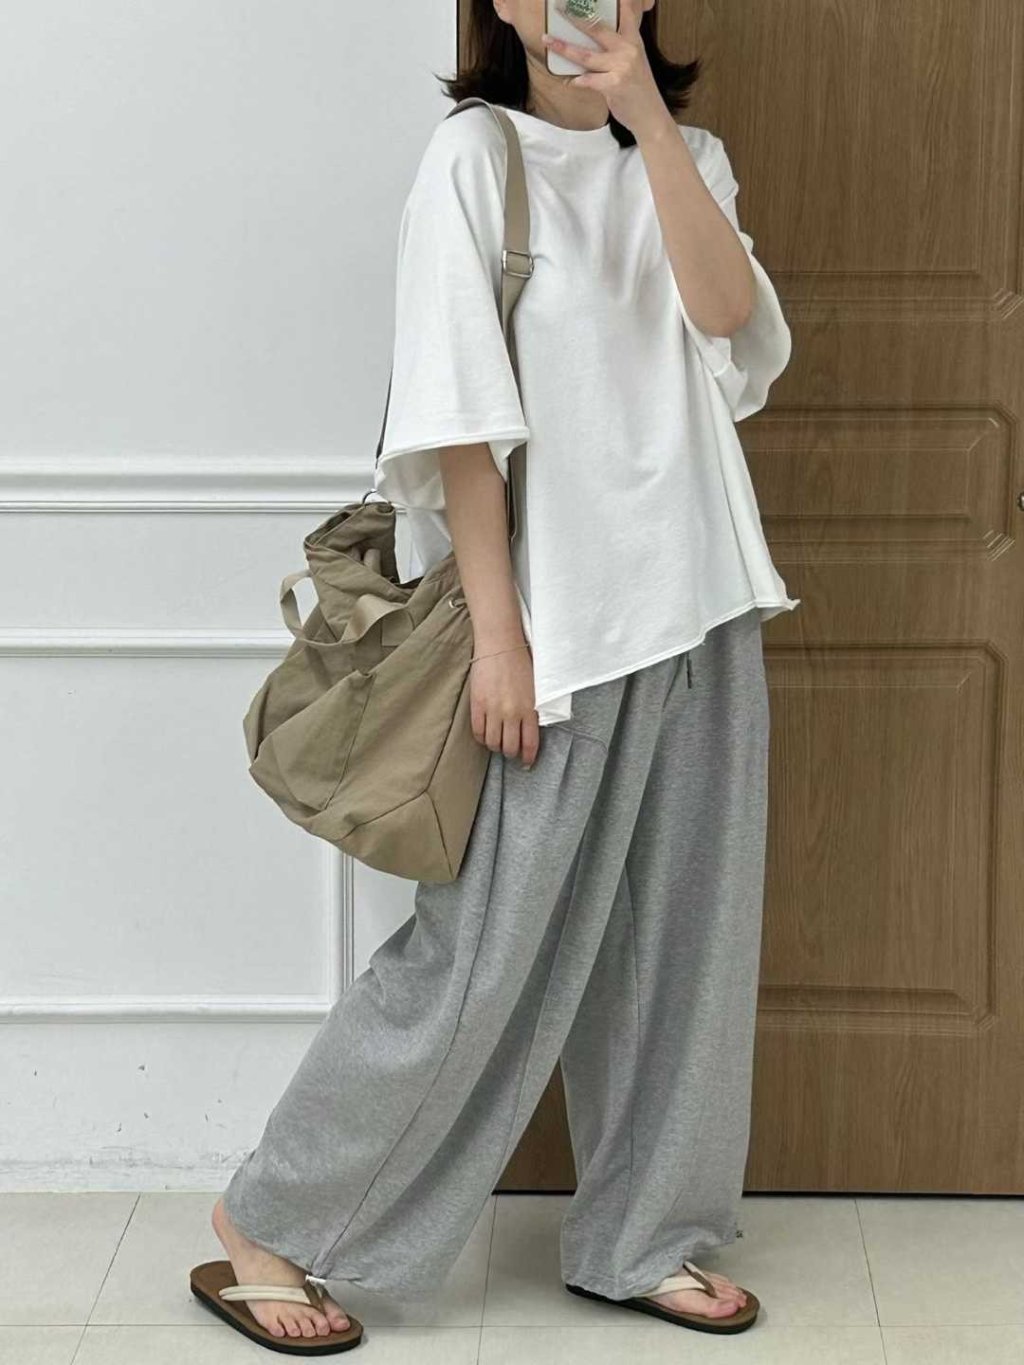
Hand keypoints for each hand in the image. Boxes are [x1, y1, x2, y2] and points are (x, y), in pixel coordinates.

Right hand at [469, 643, 540, 767]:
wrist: (500, 645)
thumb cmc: (521, 663)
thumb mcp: (535, 688)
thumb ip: (533, 709)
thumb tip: (530, 729)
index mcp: (530, 709)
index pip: (530, 743)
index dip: (528, 757)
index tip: (526, 762)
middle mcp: (512, 713)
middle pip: (509, 747)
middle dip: (511, 753)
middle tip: (510, 750)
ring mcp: (493, 710)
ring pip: (493, 742)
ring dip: (495, 746)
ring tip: (497, 741)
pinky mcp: (477, 704)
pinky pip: (478, 731)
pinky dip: (481, 738)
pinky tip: (485, 734)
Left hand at [542, 0, 671, 142]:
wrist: (649, 115)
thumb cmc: (637, 89)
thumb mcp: (633, 61)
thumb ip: (617, 48)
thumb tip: (591, 40)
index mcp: (633, 40)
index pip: (625, 12)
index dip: (617, 1)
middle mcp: (628, 49)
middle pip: (597, 29)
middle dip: (575, 19)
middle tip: (559, 11)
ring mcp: (622, 66)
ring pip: (586, 55)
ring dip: (564, 48)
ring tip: (548, 41)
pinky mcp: (615, 85)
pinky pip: (588, 80)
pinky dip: (575, 81)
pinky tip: (567, 81)